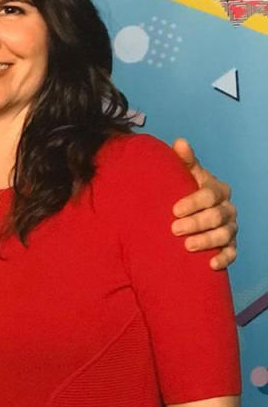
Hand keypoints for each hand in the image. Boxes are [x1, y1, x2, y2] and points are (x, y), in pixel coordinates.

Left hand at [170, 138, 236, 270]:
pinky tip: (211, 265)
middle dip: (197, 223)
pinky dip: (223, 258)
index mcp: (217, 189)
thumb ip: (183, 160)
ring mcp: (230, 227)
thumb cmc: (184, 189)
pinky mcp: (230, 244)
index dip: (193, 202)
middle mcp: (227, 208)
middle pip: (217, 216)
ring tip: (188, 246)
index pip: (209, 195)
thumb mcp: (184, 174)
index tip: (174, 210)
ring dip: (207, 241)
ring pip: (224, 235)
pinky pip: (232, 252)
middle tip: (175, 229)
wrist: (188, 211)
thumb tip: (180, 142)